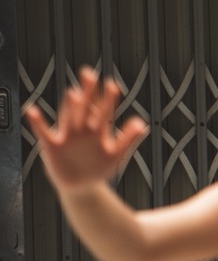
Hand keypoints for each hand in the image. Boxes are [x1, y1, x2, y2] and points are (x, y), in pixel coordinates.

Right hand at [24, 66, 149, 192]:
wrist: (82, 187)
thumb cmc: (98, 168)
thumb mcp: (116, 154)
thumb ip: (128, 139)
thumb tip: (142, 123)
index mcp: (97, 130)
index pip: (102, 110)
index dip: (107, 98)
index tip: (112, 84)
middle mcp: (81, 129)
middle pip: (85, 108)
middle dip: (87, 93)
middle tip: (89, 74)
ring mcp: (66, 136)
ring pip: (68, 118)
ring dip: (70, 106)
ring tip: (73, 93)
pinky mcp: (52, 147)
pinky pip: (43, 133)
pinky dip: (37, 123)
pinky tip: (32, 110)